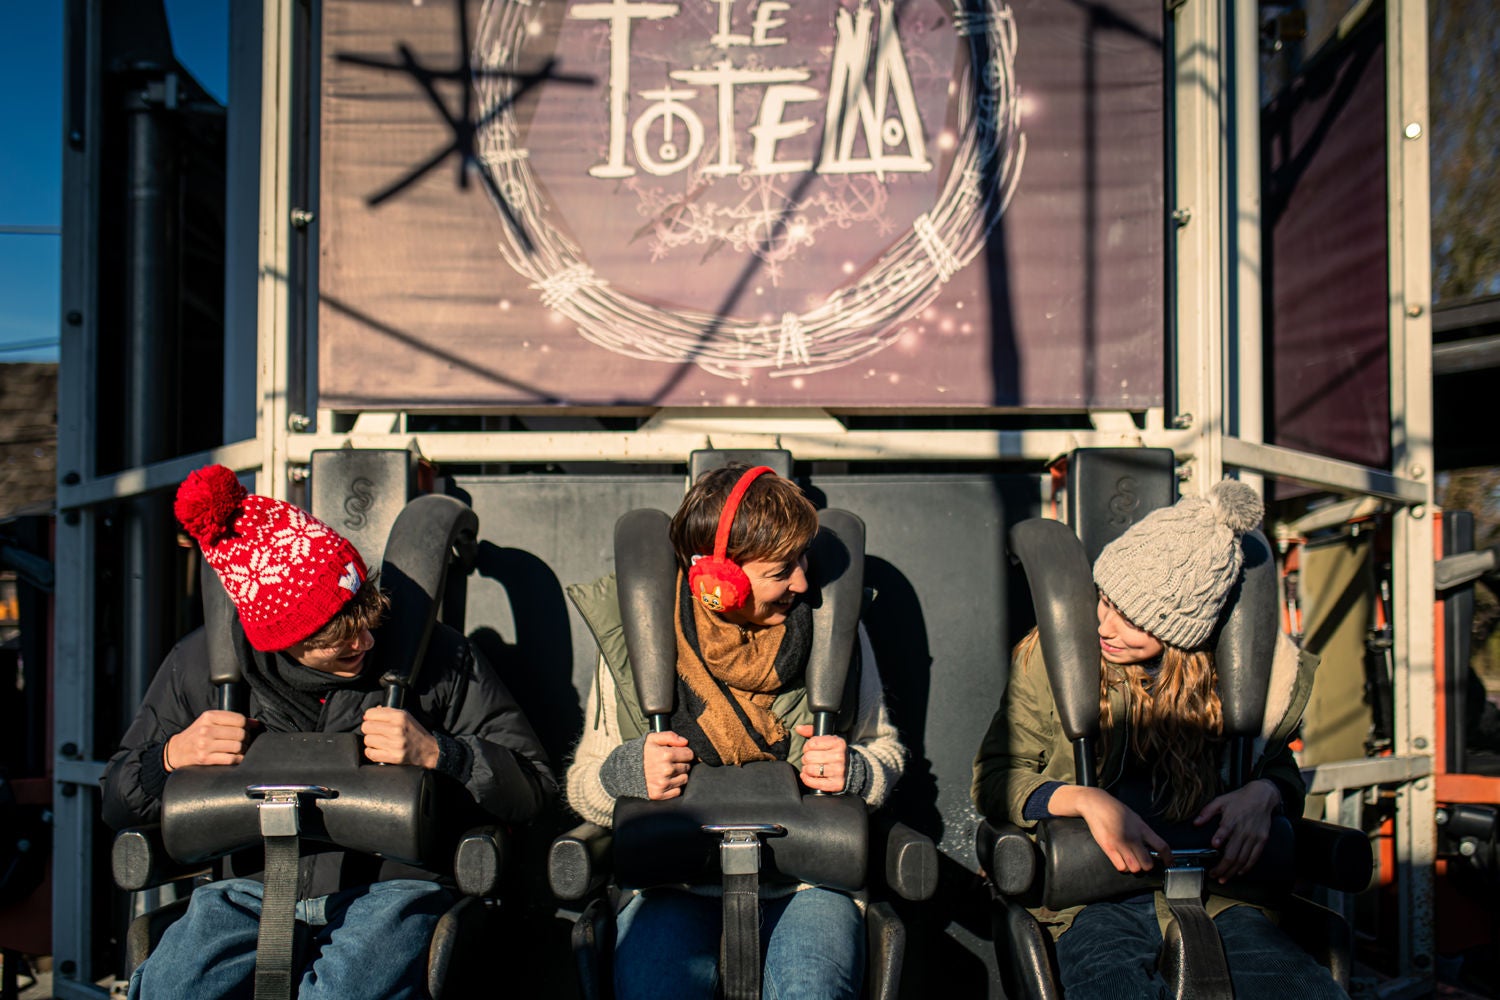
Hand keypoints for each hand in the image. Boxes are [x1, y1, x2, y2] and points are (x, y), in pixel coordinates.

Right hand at [165, 710, 252, 769]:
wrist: (176, 751)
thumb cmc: (196, 735)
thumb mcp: (209, 722)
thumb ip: (230, 720)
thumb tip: (255, 723)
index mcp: (209, 717)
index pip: (239, 719)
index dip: (246, 725)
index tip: (245, 729)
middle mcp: (206, 730)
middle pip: (240, 733)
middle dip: (246, 738)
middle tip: (244, 741)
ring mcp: (205, 745)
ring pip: (237, 746)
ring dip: (243, 749)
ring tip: (239, 749)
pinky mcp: (205, 759)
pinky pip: (231, 759)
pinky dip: (238, 759)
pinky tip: (236, 757)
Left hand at [361, 707, 438, 766]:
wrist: (428, 750)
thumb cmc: (414, 732)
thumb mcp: (405, 716)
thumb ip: (387, 712)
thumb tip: (367, 715)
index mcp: (399, 716)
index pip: (370, 714)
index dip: (369, 717)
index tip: (373, 721)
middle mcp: (397, 729)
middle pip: (366, 727)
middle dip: (369, 729)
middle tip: (376, 732)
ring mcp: (395, 744)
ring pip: (367, 740)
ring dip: (371, 741)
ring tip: (380, 741)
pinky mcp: (393, 757)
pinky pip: (370, 753)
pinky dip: (372, 752)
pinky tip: (379, 750)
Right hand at [643, 731, 693, 799]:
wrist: (623, 771)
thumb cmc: (639, 753)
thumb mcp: (652, 739)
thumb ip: (670, 736)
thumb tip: (685, 742)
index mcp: (666, 755)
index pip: (689, 754)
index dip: (685, 752)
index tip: (679, 753)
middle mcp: (666, 770)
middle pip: (687, 766)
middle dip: (682, 763)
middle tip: (671, 762)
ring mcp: (663, 783)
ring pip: (684, 779)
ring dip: (679, 775)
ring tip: (668, 771)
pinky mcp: (660, 794)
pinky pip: (677, 791)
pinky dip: (674, 786)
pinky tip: (665, 780)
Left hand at [794, 724, 846, 792]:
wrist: (851, 768)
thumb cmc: (835, 752)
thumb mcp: (827, 739)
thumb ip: (811, 731)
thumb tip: (798, 728)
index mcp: (838, 743)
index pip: (812, 743)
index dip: (806, 747)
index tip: (809, 749)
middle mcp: (839, 757)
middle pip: (809, 757)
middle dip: (805, 758)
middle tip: (809, 759)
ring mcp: (839, 771)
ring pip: (810, 769)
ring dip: (806, 769)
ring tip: (809, 767)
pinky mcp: (836, 784)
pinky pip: (814, 783)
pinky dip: (807, 779)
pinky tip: (807, 775)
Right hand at [1052, 785, 1169, 872]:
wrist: (1096, 804)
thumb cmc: (1115, 810)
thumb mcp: (1136, 818)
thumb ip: (1144, 832)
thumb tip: (1152, 846)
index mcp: (1142, 828)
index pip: (1162, 846)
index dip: (1168, 858)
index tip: (1169, 863)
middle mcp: (1133, 837)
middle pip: (1148, 864)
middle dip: (1146, 866)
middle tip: (1143, 861)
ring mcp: (1120, 844)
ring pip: (1135, 868)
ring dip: (1134, 867)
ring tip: (1130, 860)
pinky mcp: (1108, 848)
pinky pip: (1121, 867)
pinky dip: (1122, 866)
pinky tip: (1120, 859)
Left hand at [1194, 779, 1281, 881]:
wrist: (1262, 796)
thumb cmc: (1240, 799)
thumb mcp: (1221, 801)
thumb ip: (1207, 812)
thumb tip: (1196, 823)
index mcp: (1232, 819)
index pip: (1225, 830)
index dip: (1220, 839)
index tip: (1214, 846)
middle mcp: (1243, 830)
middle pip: (1233, 853)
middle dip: (1222, 867)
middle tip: (1214, 875)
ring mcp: (1254, 836)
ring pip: (1243, 859)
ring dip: (1232, 871)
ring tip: (1224, 878)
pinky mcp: (1262, 840)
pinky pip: (1255, 857)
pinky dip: (1247, 867)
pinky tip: (1239, 872)